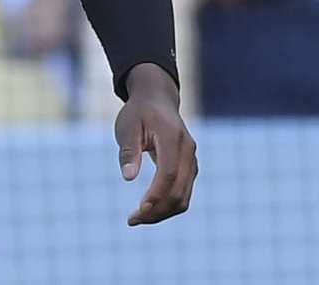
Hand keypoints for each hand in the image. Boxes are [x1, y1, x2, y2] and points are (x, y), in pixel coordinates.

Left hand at [114, 62, 196, 225]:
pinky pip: (183, 193)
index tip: (139, 210)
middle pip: (179, 191)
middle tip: (132, 220)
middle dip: (157, 210)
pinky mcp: (190, 168)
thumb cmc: (138, 112)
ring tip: (137, 219)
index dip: (156, 194)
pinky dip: (168, 205)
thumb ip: (128, 150)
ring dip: (163, 212)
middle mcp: (188, 151)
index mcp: (172, 138)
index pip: (169, 173)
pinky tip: (148, 209)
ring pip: (184, 197)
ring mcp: (192, 161)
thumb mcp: (126, 126)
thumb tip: (128, 178)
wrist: (157, 99)